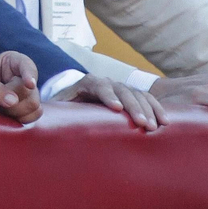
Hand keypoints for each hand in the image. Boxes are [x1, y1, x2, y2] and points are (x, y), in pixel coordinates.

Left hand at [0, 51, 42, 122]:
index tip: (29, 84)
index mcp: (11, 62)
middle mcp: (20, 77)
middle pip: (31, 92)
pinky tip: (3, 117)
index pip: (27, 65)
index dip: (30, 74)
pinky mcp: (22, 111)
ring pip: (34, 106)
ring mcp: (23, 95)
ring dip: (15, 112)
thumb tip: (13, 101)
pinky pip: (32, 117)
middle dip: (14, 101)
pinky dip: (19, 120)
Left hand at [53, 74, 167, 131]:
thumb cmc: (63, 106)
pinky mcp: (130, 95)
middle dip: (134, 107)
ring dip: (148, 110)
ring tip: (155, 126)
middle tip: (142, 124)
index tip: (116, 109)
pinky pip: (147, 99)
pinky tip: (165, 121)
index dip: (108, 96)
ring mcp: (120, 88)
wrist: (72, 98)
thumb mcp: (57, 106)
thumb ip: (54, 110)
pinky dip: (156, 109)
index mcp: (87, 83)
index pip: (100, 86)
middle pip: (123, 91)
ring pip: (138, 95)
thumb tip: (42, 118)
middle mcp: (106, 82)